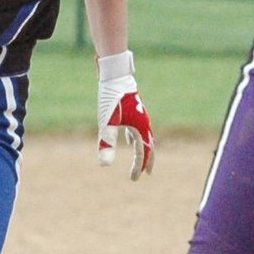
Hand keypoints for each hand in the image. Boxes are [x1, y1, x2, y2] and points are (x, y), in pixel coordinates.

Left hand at [96, 50, 154, 179]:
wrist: (115, 74)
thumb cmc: (111, 97)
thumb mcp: (106, 122)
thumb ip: (106, 143)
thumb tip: (104, 166)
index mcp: (141, 127)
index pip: (143, 152)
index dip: (139, 167)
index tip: (134, 179)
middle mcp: (144, 122)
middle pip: (149, 146)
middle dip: (146, 161)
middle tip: (144, 174)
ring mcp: (141, 115)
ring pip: (145, 137)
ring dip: (142, 149)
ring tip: (139, 160)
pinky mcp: (134, 110)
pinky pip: (138, 128)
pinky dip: (135, 138)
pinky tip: (129, 139)